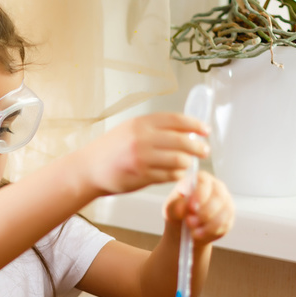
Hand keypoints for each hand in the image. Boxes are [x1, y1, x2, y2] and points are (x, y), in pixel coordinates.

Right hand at [79, 112, 209, 194]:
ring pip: (178, 160)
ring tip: (187, 164)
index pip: (176, 120)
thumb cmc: (112, 149)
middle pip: (182, 141)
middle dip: (198, 147)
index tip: (206, 130)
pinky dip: (176, 175)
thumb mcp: (130, 129)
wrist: (89, 168)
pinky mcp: (141, 176)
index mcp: (141, 123)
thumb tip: (186, 130)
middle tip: (204, 151)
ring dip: (187, 163)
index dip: (195, 125)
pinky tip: (176, 173)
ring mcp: (142, 158)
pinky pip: (169, 176)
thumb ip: (155, 128)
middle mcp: (142, 139)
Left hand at [163, 171, 234, 243]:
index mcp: (199, 180)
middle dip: (205, 212)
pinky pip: (225, 224)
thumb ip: (175, 207)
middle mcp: (216, 187)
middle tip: (190, 223)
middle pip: (218, 196)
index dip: (200, 194)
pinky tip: (200, 235)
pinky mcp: (229, 217)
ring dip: (208, 225)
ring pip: (224, 212)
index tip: (192, 208)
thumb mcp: (170, 210)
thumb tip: (184, 207)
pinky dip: (212, 232)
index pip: (204, 181)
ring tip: (193, 232)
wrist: (184, 230)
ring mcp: (225, 202)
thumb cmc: (177, 214)